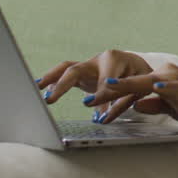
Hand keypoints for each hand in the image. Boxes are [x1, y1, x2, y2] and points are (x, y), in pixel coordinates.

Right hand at [37, 50, 152, 117]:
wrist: (140, 67)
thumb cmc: (141, 78)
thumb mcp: (139, 88)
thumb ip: (121, 102)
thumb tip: (101, 117)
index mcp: (116, 60)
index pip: (105, 81)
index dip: (101, 97)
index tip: (96, 112)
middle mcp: (99, 60)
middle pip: (77, 69)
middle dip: (63, 84)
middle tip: (50, 100)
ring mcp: (89, 65)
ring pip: (66, 68)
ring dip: (51, 79)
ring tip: (36, 89)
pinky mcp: (83, 73)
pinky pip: (65, 74)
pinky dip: (53, 80)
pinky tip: (39, 88)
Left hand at [90, 63, 177, 126]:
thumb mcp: (166, 105)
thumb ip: (152, 103)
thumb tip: (137, 105)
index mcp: (156, 78)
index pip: (129, 85)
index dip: (109, 91)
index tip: (89, 99)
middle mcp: (162, 74)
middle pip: (132, 82)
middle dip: (108, 91)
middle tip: (88, 99)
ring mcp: (172, 79)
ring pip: (145, 83)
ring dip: (126, 86)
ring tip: (108, 88)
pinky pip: (170, 87)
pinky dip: (161, 86)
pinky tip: (153, 87)